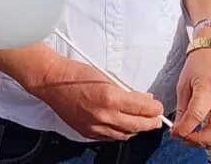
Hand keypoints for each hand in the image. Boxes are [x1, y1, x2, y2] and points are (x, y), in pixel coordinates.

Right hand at [29, 59, 163, 141]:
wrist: (52, 81)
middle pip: (137, 125)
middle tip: (156, 118)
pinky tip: (123, 126)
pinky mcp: (89, 133)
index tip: (158, 106)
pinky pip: (111, 137)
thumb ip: (123, 89)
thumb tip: (141, 98)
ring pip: (126, 134)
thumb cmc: (76, 73)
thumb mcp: (104, 75)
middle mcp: (105, 115)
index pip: (142, 107)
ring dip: (136, 129)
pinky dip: (120, 132)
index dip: (153, 108)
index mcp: (111, 97)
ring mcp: (96, 127)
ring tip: (141, 123)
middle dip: (150, 122)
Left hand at [172, 47, 210, 147]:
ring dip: (210, 142)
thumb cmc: (198, 63)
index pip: (197, 115)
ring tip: (195, 139)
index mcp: (208, 87)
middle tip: (186, 139)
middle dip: (199, 140)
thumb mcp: (183, 83)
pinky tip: (207, 135)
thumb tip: (178, 127)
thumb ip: (182, 108)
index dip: (185, 128)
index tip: (176, 134)